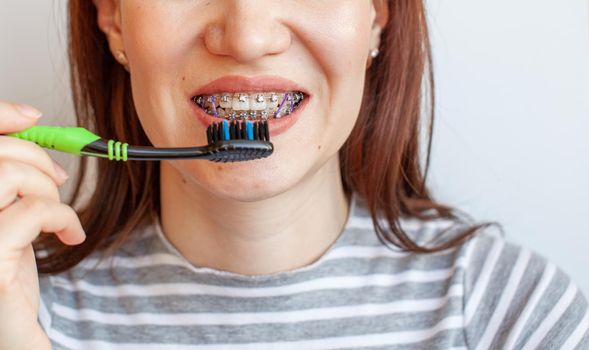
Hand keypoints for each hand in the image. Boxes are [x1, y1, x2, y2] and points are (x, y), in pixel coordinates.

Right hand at [0, 101, 85, 349]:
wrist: (10, 334)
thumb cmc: (8, 275)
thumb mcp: (7, 217)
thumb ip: (8, 179)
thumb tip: (30, 124)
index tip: (31, 116)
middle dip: (36, 157)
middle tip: (58, 181)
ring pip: (8, 174)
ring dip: (48, 188)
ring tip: (59, 213)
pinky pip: (33, 211)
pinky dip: (64, 216)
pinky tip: (72, 235)